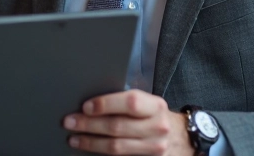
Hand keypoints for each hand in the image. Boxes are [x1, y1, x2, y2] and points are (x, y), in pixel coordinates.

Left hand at [62, 90, 193, 155]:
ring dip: (91, 143)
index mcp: (155, 106)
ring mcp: (156, 148)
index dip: (105, 104)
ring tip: (75, 138)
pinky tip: (91, 150)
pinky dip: (103, 155)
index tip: (85, 106)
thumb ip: (126, 102)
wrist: (183, 138)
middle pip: (117, 127)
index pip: (129, 102)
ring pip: (117, 147)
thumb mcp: (148, 104)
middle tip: (69, 122)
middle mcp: (157, 127)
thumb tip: (91, 104)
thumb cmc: (156, 117)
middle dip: (89, 124)